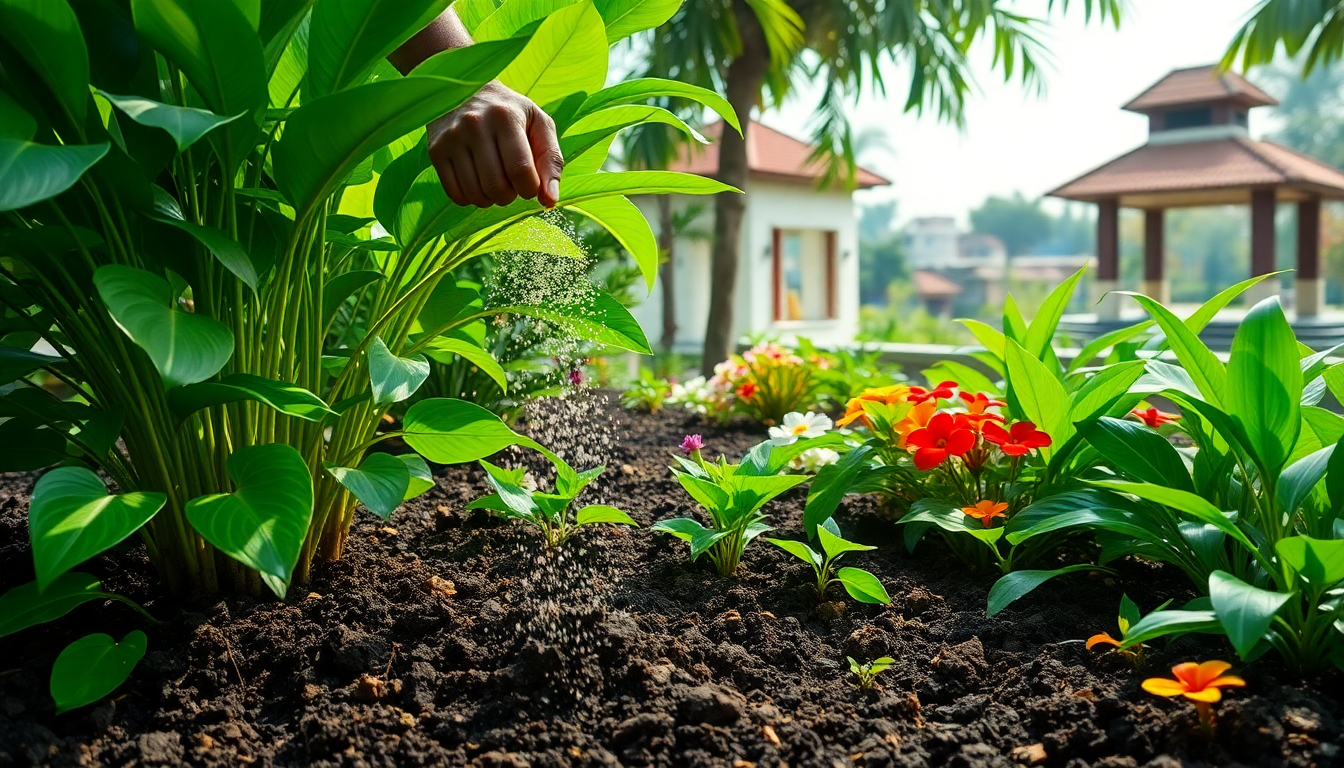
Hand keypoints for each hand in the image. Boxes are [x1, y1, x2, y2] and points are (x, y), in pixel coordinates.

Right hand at [427, 81, 563, 208]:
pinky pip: (456, 194)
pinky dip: (471, 198)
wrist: (465, 88)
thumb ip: (551, 161)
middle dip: (510, 196)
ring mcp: (451, 138)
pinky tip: (477, 182)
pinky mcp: (435, 150)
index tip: (530, 185)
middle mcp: (475, 125)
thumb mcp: (538, 124)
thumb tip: (550, 201)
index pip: (521, 171)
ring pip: (476, 194)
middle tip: (511, 183)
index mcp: (506, 117)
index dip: (530, 189)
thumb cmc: (510, 112)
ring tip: (495, 181)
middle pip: (497, 187)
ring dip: (491, 199)